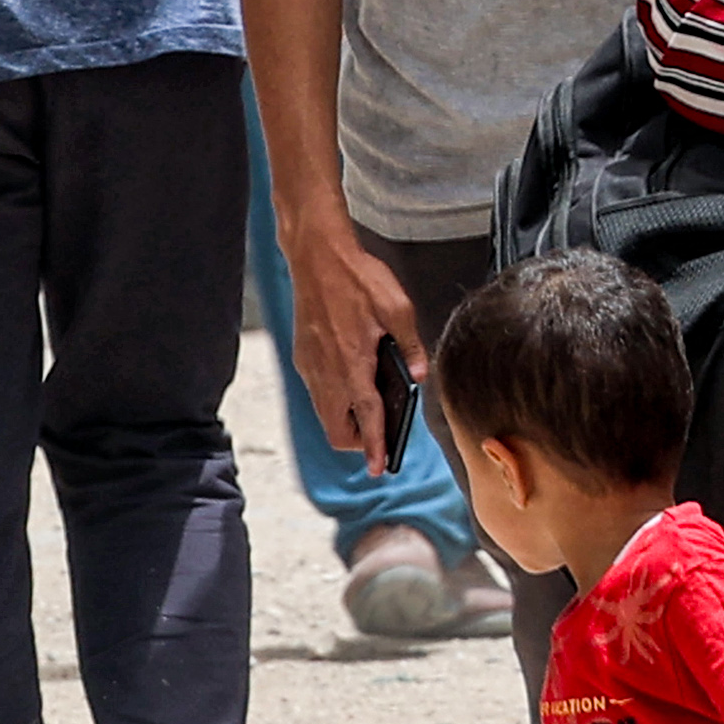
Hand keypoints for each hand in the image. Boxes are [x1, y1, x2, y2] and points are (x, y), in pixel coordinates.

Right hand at [278, 209, 426, 466]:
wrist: (317, 255)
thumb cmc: (356, 277)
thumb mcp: (398, 308)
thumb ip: (411, 346)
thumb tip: (420, 375)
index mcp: (353, 363)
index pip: (367, 418)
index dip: (374, 447)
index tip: (378, 468)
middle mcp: (327, 371)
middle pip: (336, 429)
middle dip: (358, 441)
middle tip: (379, 436)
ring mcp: (311, 365)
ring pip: (324, 413)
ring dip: (345, 421)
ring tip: (370, 411)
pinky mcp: (303, 355)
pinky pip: (318, 393)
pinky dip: (335, 400)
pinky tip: (354, 382)